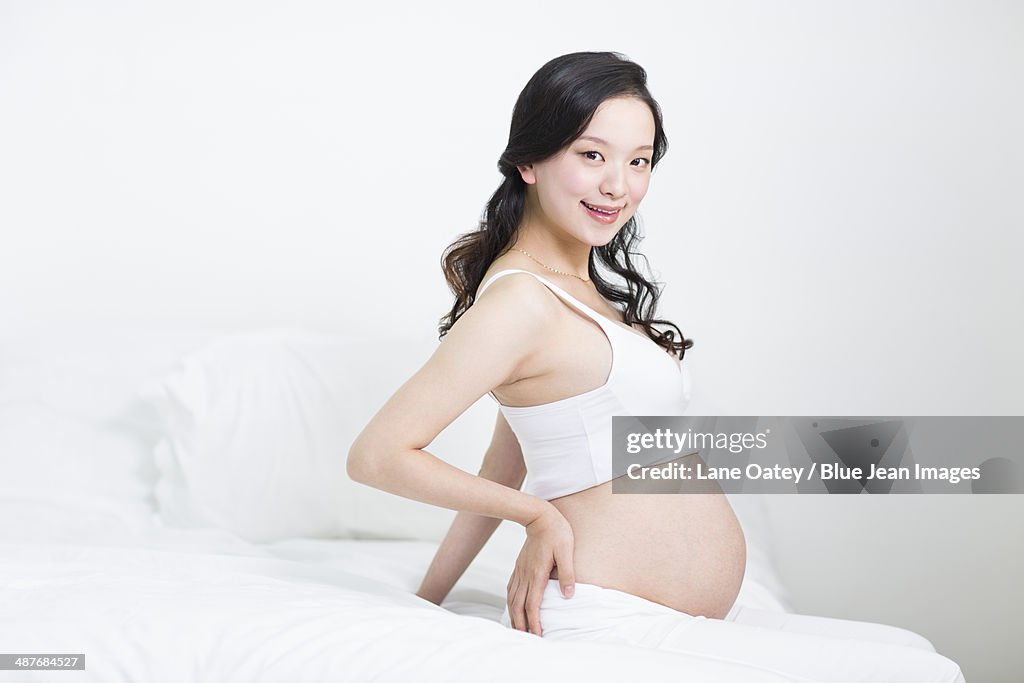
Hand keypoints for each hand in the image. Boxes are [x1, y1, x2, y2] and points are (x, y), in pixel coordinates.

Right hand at [506, 506, 574, 635]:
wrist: (539, 515)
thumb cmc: (556, 532)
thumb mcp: (566, 551)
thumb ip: (568, 573)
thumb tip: (568, 595)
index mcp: (537, 573)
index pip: (533, 604)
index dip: (534, 622)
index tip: (537, 635)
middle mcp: (525, 575)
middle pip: (518, 606)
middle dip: (521, 624)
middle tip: (525, 640)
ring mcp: (520, 570)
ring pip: (512, 599)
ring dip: (514, 615)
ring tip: (518, 629)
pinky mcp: (519, 566)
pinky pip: (511, 588)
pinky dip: (510, 602)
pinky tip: (513, 607)